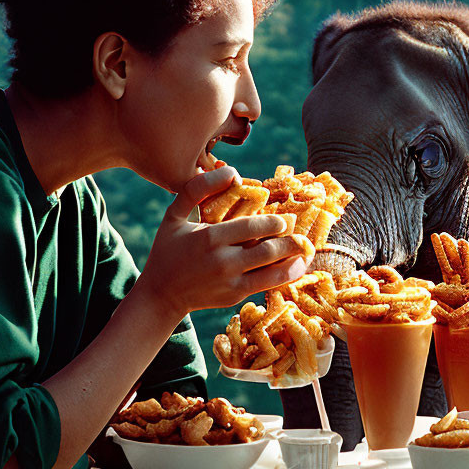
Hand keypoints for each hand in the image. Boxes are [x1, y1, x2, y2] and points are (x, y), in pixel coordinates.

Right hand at [135, 166, 311, 319]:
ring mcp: (231, 282)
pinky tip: (297, 266)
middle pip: (268, 250)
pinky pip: (267, 285)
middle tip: (301, 234)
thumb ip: (197, 189)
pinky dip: (285, 275)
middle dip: (290, 241)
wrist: (160, 295)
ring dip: (295, 260)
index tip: (283, 220)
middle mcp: (223, 261)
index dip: (273, 223)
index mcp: (209, 238)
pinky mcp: (235, 295)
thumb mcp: (173, 216)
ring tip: (307, 250)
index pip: (252, 227)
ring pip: (273, 271)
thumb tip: (230, 172)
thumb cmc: (168, 250)